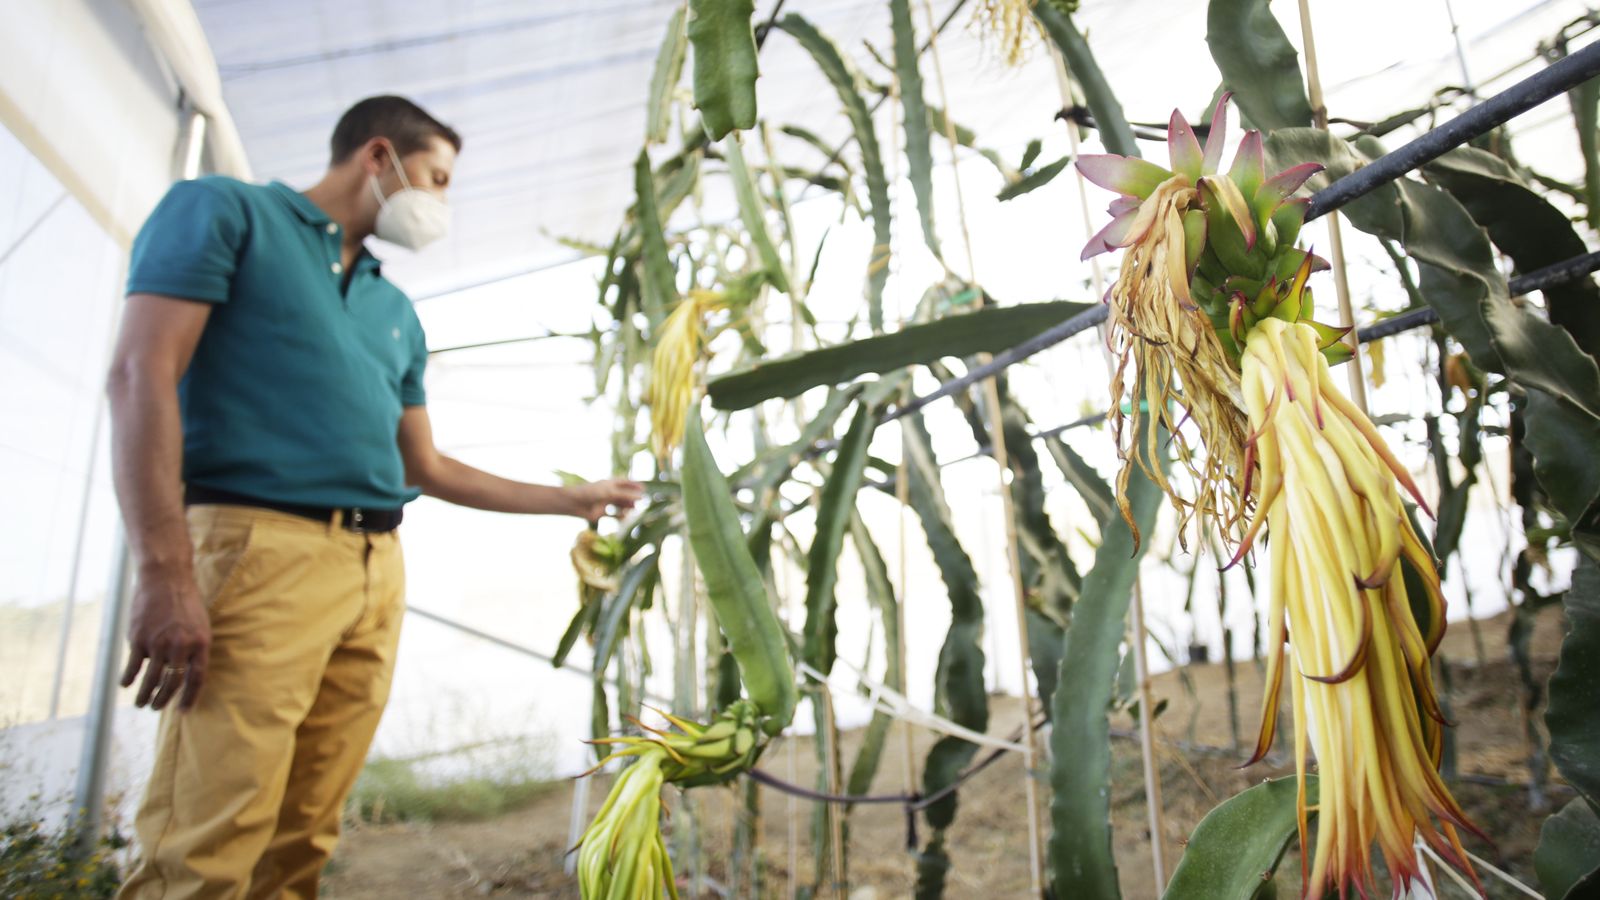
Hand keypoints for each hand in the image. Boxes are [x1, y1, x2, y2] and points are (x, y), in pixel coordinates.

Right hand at [120, 571, 211, 710]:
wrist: (165, 578)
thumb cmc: (185, 602)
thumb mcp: (200, 624)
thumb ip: (194, 649)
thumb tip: (186, 674)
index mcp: (200, 643)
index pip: (197, 679)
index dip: (189, 698)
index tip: (183, 711)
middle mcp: (181, 646)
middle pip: (172, 683)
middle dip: (163, 700)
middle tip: (156, 708)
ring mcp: (159, 643)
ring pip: (151, 679)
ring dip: (145, 695)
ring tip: (142, 704)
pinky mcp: (139, 639)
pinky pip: (133, 666)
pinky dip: (128, 679)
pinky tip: (125, 685)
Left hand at [566, 478, 644, 522]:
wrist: (574, 503)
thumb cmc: (591, 493)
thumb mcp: (611, 493)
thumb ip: (626, 496)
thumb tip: (641, 497)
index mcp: (610, 483)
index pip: (625, 482)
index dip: (634, 484)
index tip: (644, 488)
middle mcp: (608, 492)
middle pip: (623, 495)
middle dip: (632, 498)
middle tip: (641, 501)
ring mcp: (605, 503)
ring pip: (619, 505)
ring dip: (626, 507)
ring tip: (632, 509)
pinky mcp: (601, 513)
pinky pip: (613, 515)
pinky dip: (619, 516)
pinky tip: (624, 517)